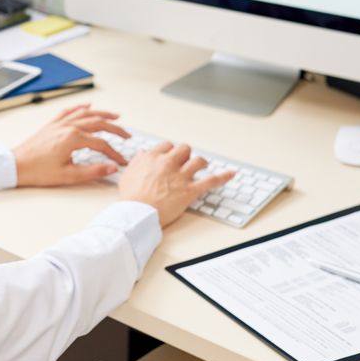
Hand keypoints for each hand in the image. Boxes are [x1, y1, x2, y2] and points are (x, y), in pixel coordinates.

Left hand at [13, 105, 131, 186]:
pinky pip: (69, 111)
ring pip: (86, 114)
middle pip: (99, 123)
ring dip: (102, 113)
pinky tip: (87, 106)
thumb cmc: (38, 171)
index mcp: (73, 138)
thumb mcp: (68, 176)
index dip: (114, 153)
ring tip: (115, 116)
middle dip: (116, 129)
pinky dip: (80, 108)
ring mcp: (59, 124)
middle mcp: (68, 127)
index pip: (102, 144)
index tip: (120, 162)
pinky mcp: (52, 125)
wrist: (16, 166)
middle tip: (127, 135)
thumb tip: (111, 168)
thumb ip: (93, 171)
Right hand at [117, 142, 233, 226]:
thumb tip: (143, 152)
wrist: (136, 214)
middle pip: (184, 149)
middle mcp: (167, 163)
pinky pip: (211, 181)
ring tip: (202, 166)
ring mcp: (180, 176)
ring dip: (201, 162)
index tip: (171, 157)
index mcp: (152, 158)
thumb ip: (138, 161)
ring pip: (197, 161)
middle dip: (185, 154)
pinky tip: (231, 174)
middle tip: (185, 161)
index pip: (167, 146)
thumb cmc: (130, 198)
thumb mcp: (128, 174)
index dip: (170, 151)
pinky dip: (223, 177)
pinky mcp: (189, 190)